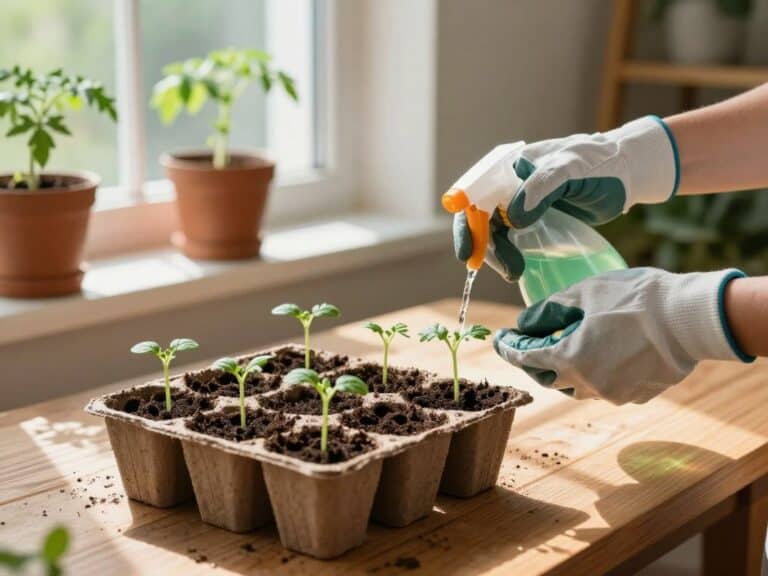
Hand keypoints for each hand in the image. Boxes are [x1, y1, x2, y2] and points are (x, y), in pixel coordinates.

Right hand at [452, 116, 678, 277]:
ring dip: (497, 254)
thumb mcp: (570, 169)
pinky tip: (517, 268)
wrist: (627, 173)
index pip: (475, 193)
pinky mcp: (534, 220)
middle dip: (481, 244)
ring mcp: (520, 203)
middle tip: (489, 268)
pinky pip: (510, 239)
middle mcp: (508, 184)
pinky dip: (509, 255)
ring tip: (513, 272)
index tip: (468, 250)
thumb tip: (512, 218)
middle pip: (479, 217)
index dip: (466, 222)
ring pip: (494, 232)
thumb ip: (540, 188)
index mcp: (509, 166)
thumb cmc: (600, 164)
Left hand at [494, 267, 752, 404]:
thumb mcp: (584, 293)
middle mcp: (588, 384)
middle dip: (533, 361)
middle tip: (527, 342)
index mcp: (570, 359)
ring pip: (576, 387)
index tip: (499, 339)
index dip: (509, 348)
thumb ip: (549, 310)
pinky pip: (604, 388)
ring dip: (563, 370)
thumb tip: (524, 322)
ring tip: (561, 347)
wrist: (690, 318)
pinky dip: (593, 373)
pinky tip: (599, 354)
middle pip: (548, 377)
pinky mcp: (636, 396)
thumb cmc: (635, 298)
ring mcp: (614, 394)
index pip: (526, 357)